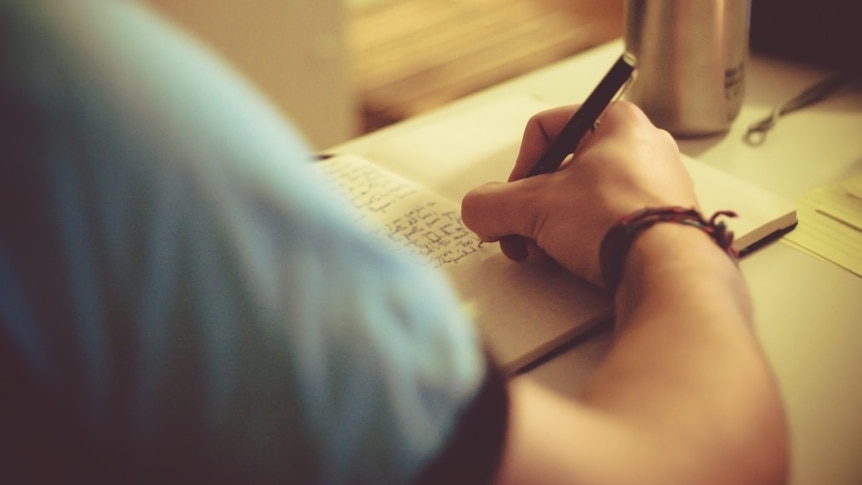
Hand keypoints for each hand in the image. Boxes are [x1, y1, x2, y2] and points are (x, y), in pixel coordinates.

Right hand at [461, 101, 698, 286]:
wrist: (667, 271)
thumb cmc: (617, 220)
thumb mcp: (534, 206)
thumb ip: (492, 204)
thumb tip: (478, 211)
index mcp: (618, 122)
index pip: (547, 129)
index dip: (520, 165)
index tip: (515, 197)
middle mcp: (642, 148)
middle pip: (561, 172)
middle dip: (534, 209)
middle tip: (524, 232)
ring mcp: (655, 187)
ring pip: (581, 202)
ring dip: (552, 230)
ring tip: (549, 253)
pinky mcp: (659, 223)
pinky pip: (606, 225)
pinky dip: (582, 243)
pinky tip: (575, 263)